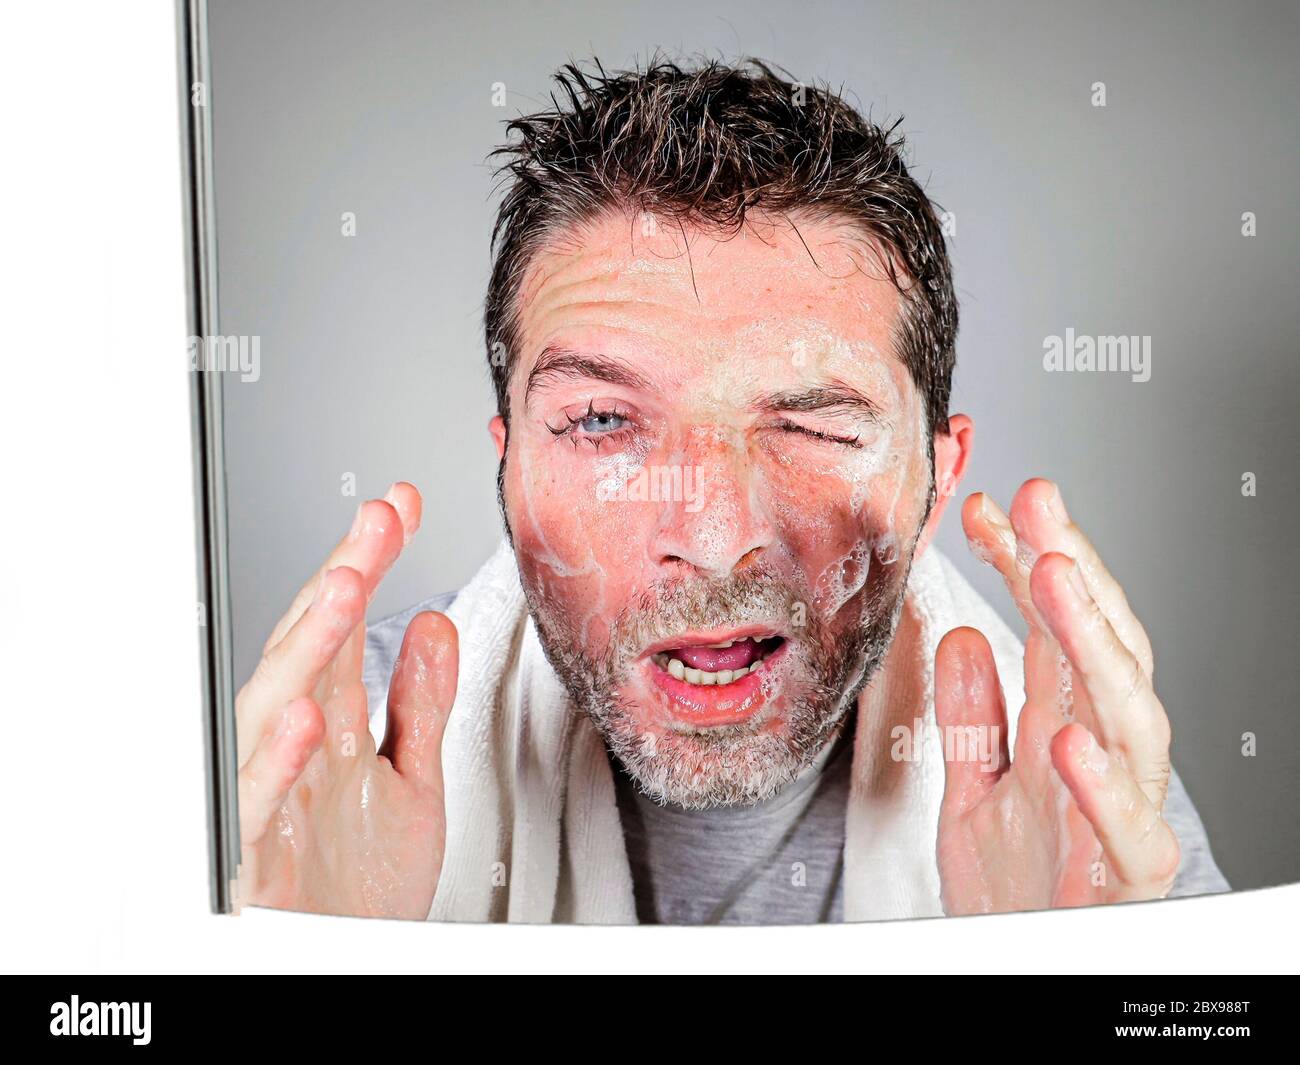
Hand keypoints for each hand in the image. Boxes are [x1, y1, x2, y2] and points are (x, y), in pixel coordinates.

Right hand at [234, 483, 457, 917]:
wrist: (342, 970)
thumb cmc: (360, 891)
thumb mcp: (409, 783)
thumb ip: (419, 704)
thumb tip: (431, 623)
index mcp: (332, 731)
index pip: (344, 628)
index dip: (369, 565)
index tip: (401, 507)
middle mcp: (296, 755)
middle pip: (308, 649)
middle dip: (341, 581)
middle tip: (378, 521)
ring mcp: (273, 803)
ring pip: (272, 710)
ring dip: (306, 648)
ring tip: (344, 588)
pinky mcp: (256, 862)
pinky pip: (256, 806)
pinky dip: (277, 762)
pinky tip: (303, 715)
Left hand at [935, 478, 1178, 912]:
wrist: (1024, 970)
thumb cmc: (1014, 888)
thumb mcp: (974, 788)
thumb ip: (972, 717)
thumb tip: (963, 635)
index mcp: (1064, 727)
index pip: (1054, 629)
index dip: (1025, 564)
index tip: (985, 509)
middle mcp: (1099, 757)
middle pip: (1099, 648)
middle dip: (1071, 571)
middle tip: (1036, 504)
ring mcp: (1117, 814)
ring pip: (1127, 716)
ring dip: (1092, 645)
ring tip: (1053, 578)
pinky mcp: (1124, 878)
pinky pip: (1125, 830)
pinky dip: (1102, 785)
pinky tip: (1070, 738)